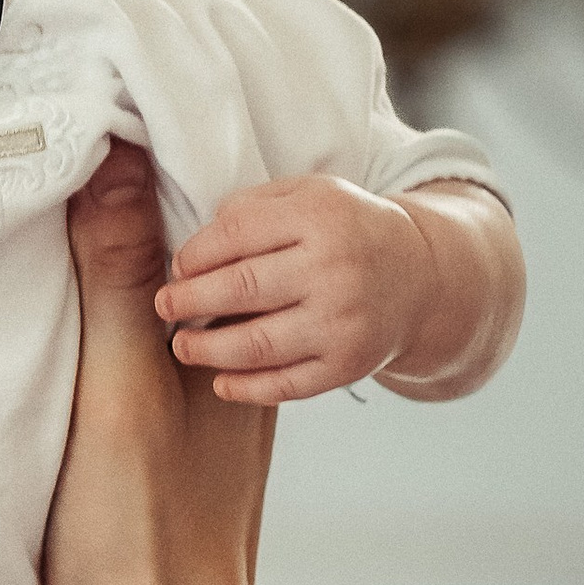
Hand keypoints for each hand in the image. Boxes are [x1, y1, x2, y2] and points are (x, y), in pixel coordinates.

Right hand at [43, 146, 288, 584]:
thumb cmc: (142, 534)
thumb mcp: (121, 386)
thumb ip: (117, 276)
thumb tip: (119, 157)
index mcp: (225, 355)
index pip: (189, 241)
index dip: (136, 183)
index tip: (76, 127)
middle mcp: (204, 387)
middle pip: (155, 281)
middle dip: (102, 227)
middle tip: (25, 162)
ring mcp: (164, 435)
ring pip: (121, 333)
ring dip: (73, 291)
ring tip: (5, 233)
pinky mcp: (123, 473)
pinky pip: (93, 384)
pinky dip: (60, 351)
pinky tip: (10, 338)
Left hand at [154, 173, 432, 404]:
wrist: (419, 277)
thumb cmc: (346, 231)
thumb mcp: (309, 195)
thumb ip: (253, 207)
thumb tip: (194, 249)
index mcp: (320, 217)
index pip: (235, 235)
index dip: (194, 254)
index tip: (176, 268)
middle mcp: (334, 270)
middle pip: (240, 288)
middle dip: (188, 301)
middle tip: (163, 306)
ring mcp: (343, 322)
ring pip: (256, 343)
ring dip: (206, 350)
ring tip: (182, 346)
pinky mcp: (348, 365)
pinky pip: (286, 384)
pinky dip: (246, 389)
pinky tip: (220, 383)